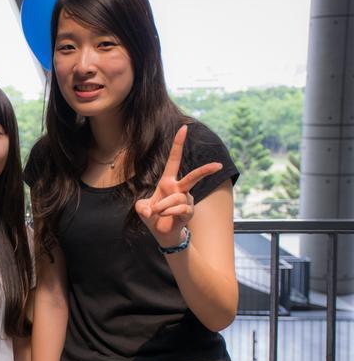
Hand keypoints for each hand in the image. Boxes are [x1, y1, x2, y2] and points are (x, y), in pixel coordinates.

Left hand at [134, 125, 221, 246]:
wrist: (161, 233)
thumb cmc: (153, 216)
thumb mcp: (142, 208)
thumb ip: (142, 206)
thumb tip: (151, 209)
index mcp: (168, 181)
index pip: (174, 160)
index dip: (178, 144)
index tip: (184, 128)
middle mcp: (179, 188)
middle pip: (194, 177)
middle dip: (206, 170)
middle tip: (219, 165)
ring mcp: (186, 200)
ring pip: (176, 198)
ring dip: (163, 206)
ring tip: (158, 212)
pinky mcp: (189, 211)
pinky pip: (180, 208)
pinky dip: (169, 212)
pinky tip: (166, 216)